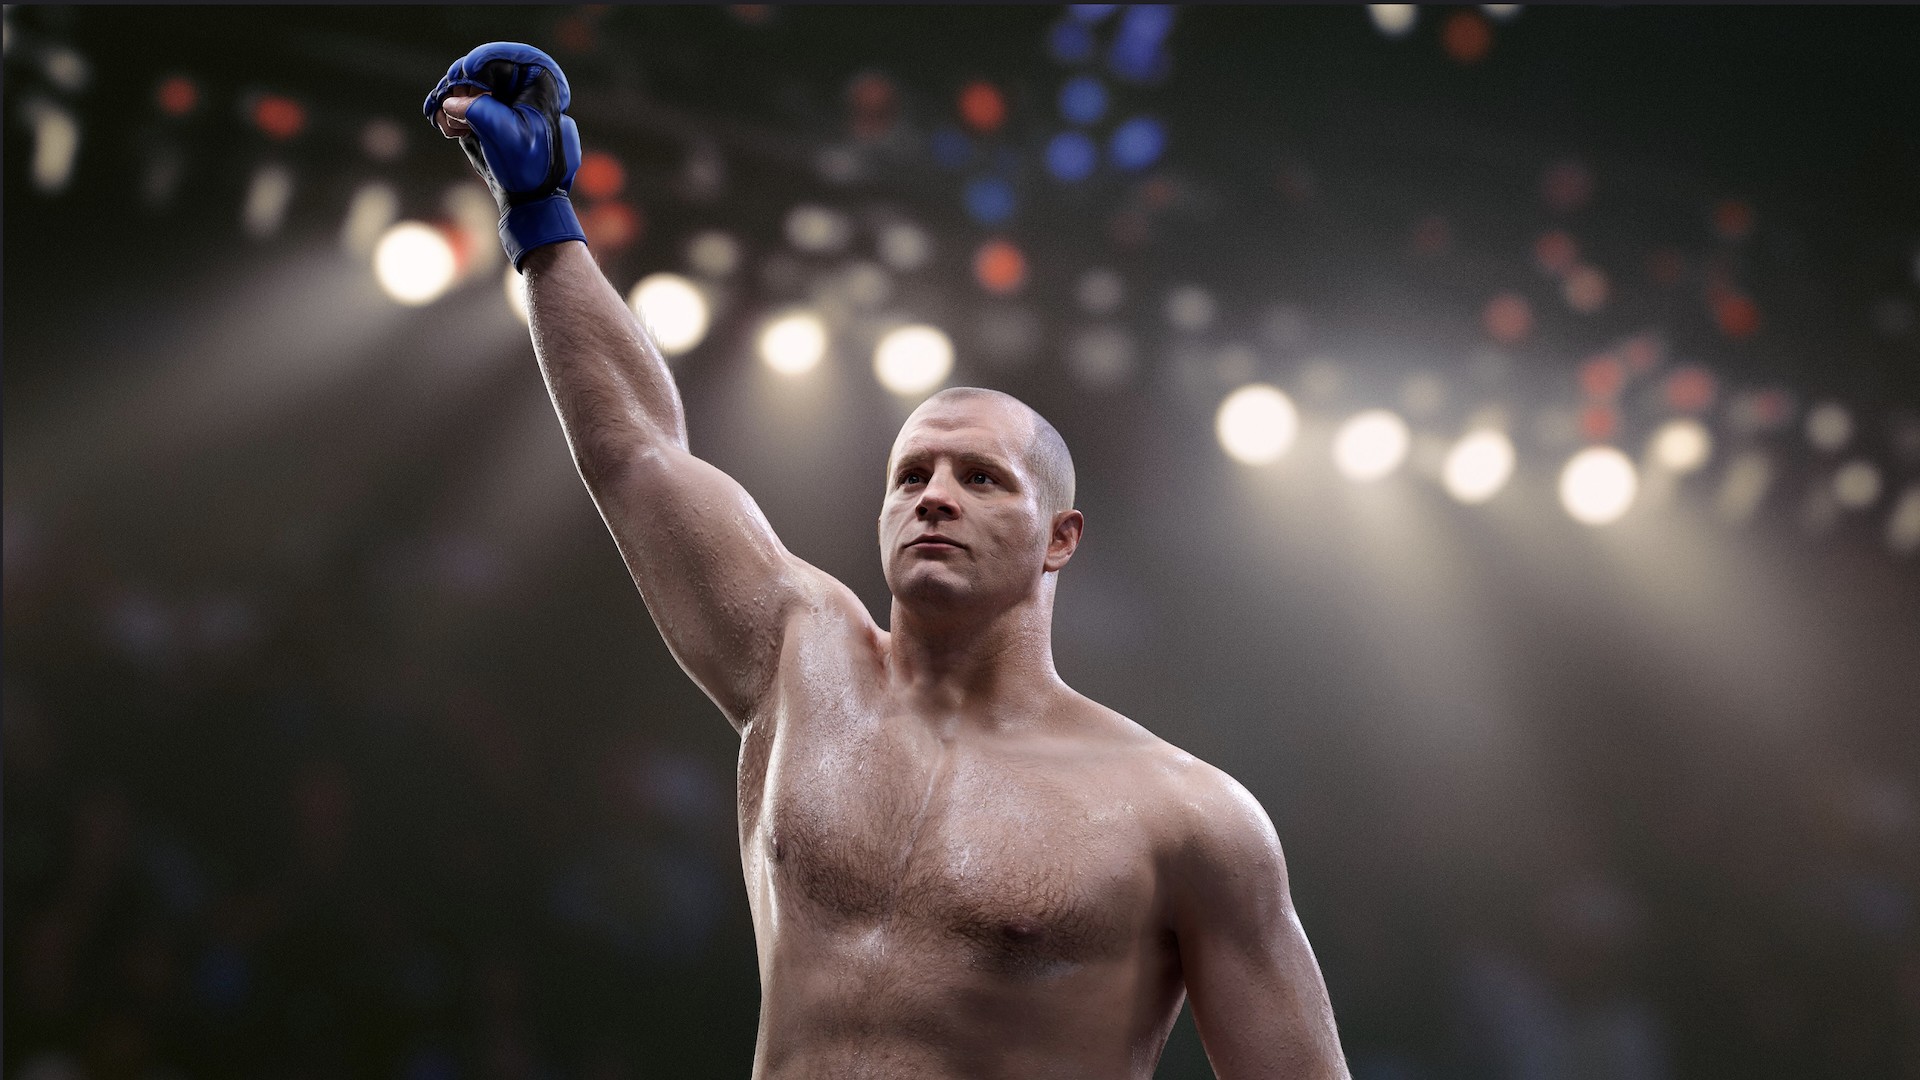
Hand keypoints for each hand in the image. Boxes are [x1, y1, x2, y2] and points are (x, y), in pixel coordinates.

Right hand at [422, 42, 586, 269]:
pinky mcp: (489, 118)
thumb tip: (452, 101)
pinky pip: (464, 105)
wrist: (529, 201)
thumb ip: (480, 111)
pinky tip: (448, 129)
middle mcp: (523, 90)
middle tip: (446, 100)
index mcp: (540, 86)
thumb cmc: (529, 169)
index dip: (485, 59)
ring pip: (468, 87)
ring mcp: (503, 103)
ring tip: (448, 125)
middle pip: (482, 70)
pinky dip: (452, 114)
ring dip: (451, 102)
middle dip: (460, 86)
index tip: (468, 72)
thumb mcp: (506, 137)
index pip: (509, 56)